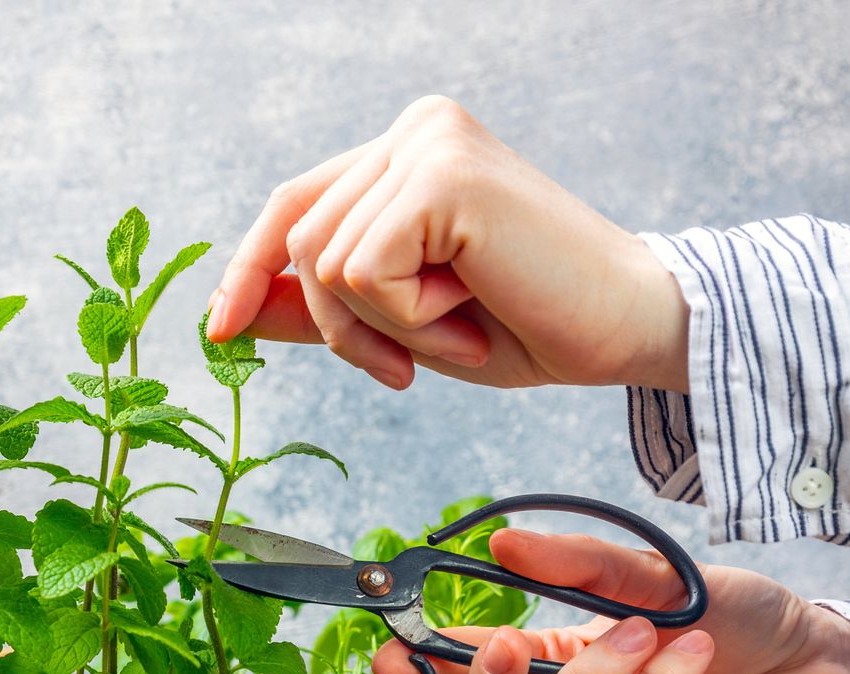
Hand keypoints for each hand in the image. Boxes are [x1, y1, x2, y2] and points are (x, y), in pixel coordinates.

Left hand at [209, 96, 688, 391]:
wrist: (628, 328)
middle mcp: (414, 131)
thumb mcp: (405, 323)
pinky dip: (408, 320)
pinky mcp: (446, 174)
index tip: (221, 330)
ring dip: (385, 329)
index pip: (294, 203)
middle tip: (411, 367)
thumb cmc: (528, 324)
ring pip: (326, 261)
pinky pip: (364, 271)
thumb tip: (242, 312)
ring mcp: (430, 143)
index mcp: (408, 154)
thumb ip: (326, 307)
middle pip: (301, 240)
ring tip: (460, 328)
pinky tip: (472, 308)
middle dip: (343, 329)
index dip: (250, 268)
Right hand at [372, 529, 849, 673]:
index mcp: (566, 650)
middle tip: (508, 642)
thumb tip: (500, 546)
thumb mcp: (656, 573)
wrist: (820, 661)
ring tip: (651, 632)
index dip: (431, 657)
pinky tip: (692, 659)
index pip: (484, 658)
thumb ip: (580, 565)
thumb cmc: (736, 615)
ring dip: (599, 672)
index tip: (387, 649)